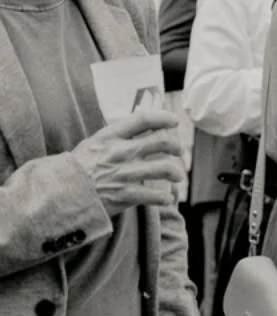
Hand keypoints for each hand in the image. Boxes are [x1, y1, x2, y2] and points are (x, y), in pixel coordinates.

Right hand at [72, 109, 186, 214]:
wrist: (60, 195)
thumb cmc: (77, 170)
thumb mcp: (92, 145)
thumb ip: (115, 137)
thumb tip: (141, 130)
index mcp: (109, 137)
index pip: (143, 119)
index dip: (163, 117)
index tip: (174, 121)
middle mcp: (120, 153)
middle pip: (162, 141)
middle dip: (176, 146)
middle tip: (178, 151)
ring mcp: (124, 174)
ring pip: (166, 168)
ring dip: (177, 172)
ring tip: (178, 176)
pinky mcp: (126, 196)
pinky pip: (158, 195)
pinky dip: (166, 197)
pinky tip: (166, 198)